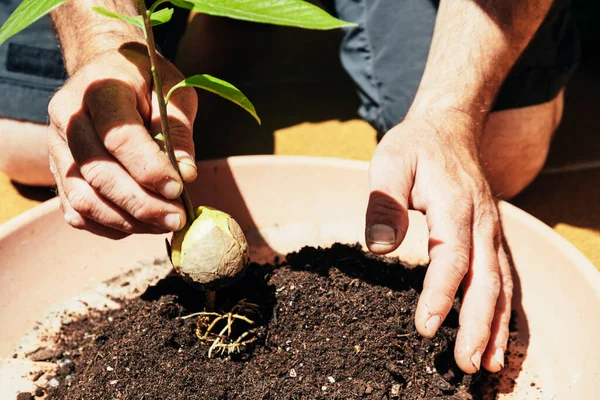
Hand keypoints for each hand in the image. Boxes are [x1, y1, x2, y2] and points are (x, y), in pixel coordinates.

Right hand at [47, 44, 197, 238]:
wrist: (106, 71)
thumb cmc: (146, 80)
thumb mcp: (173, 92)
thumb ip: (179, 131)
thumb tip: (186, 175)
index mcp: (100, 88)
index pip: (119, 136)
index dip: (149, 168)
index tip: (178, 189)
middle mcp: (68, 118)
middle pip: (98, 173)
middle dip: (142, 204)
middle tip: (177, 218)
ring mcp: (57, 147)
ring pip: (83, 198)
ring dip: (127, 221)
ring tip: (164, 224)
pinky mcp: (58, 171)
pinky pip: (76, 211)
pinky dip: (108, 226)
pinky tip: (140, 225)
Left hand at [365, 116, 512, 373]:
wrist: (448, 130)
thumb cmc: (414, 147)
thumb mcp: (389, 162)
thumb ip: (384, 204)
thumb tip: (379, 249)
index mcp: (455, 204)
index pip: (452, 256)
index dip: (440, 293)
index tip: (426, 326)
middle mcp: (481, 222)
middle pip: (485, 279)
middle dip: (477, 324)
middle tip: (466, 363)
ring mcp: (491, 231)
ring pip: (501, 284)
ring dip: (495, 325)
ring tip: (486, 363)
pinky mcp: (490, 238)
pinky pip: (503, 277)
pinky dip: (501, 310)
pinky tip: (494, 335)